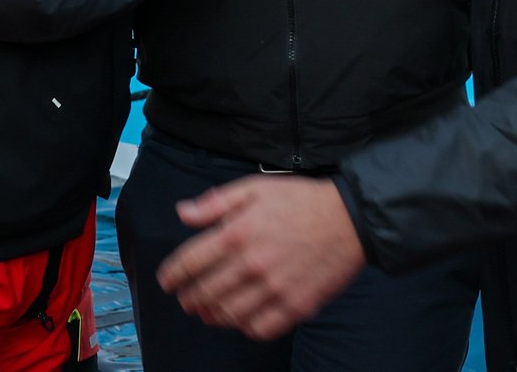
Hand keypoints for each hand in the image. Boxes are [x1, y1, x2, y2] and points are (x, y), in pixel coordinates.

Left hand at [157, 176, 366, 339]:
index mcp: (238, 232)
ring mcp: (273, 289)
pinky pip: (259, 328)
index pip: (190, 261)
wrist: (349, 220)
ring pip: (228, 314)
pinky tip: (240, 318)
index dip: (173, 274)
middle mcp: (251, 264)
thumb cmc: (300, 200)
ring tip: (206, 311)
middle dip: (188, 297)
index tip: (167, 280)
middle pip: (205, 292)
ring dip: (211, 315)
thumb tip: (183, 213)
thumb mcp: (255, 188)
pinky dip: (243, 327)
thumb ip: (216, 202)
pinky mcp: (294, 306)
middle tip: (185, 298)